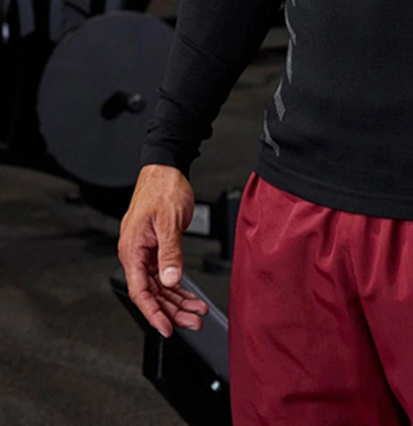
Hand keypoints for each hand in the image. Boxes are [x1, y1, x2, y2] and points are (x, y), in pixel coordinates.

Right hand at [118, 163, 207, 337]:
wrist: (166, 169)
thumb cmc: (163, 188)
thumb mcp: (169, 222)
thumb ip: (170, 253)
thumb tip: (172, 280)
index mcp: (132, 249)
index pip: (140, 291)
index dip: (153, 313)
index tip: (167, 328)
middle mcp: (136, 253)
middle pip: (152, 293)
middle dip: (172, 310)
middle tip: (193, 322)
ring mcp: (146, 251)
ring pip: (160, 286)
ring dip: (178, 301)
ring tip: (196, 313)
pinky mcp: (156, 248)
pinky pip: (165, 274)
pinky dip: (178, 286)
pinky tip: (190, 296)